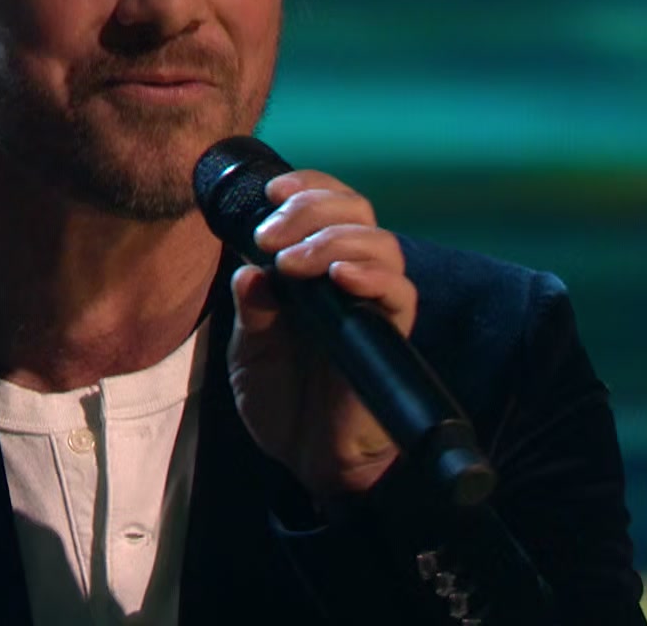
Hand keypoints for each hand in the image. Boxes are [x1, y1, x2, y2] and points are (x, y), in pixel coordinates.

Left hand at [227, 170, 417, 502]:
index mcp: (313, 268)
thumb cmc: (282, 400)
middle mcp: (348, 277)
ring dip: (335, 239)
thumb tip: (249, 269)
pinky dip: (372, 275)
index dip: (306, 187)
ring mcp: (371, 305)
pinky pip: (398, 293)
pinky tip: (341, 276)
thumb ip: (252, 310)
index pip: (326, 205)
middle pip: (357, 211)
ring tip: (294, 261)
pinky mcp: (390, 336)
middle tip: (272, 232)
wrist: (306, 459)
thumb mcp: (249, 351)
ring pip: (380, 244)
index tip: (270, 192)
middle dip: (313, 207)